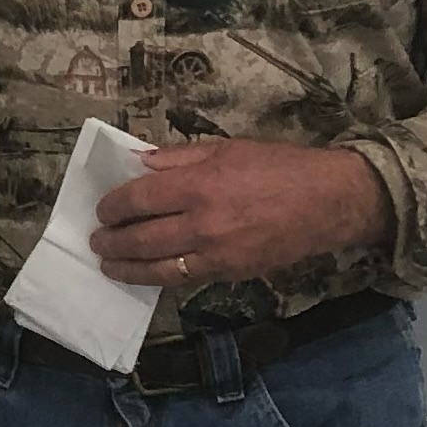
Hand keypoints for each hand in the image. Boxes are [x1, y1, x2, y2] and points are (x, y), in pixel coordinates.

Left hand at [93, 139, 386, 288]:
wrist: (329, 202)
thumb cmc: (280, 167)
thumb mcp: (228, 148)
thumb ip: (180, 157)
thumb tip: (141, 162)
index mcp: (199, 185)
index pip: (138, 199)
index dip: (113, 206)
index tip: (103, 209)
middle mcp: (202, 223)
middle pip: (140, 238)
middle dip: (112, 242)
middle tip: (97, 241)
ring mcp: (215, 253)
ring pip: (157, 268)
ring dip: (127, 269)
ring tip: (109, 265)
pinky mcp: (230, 273)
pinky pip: (185, 279)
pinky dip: (160, 277)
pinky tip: (147, 273)